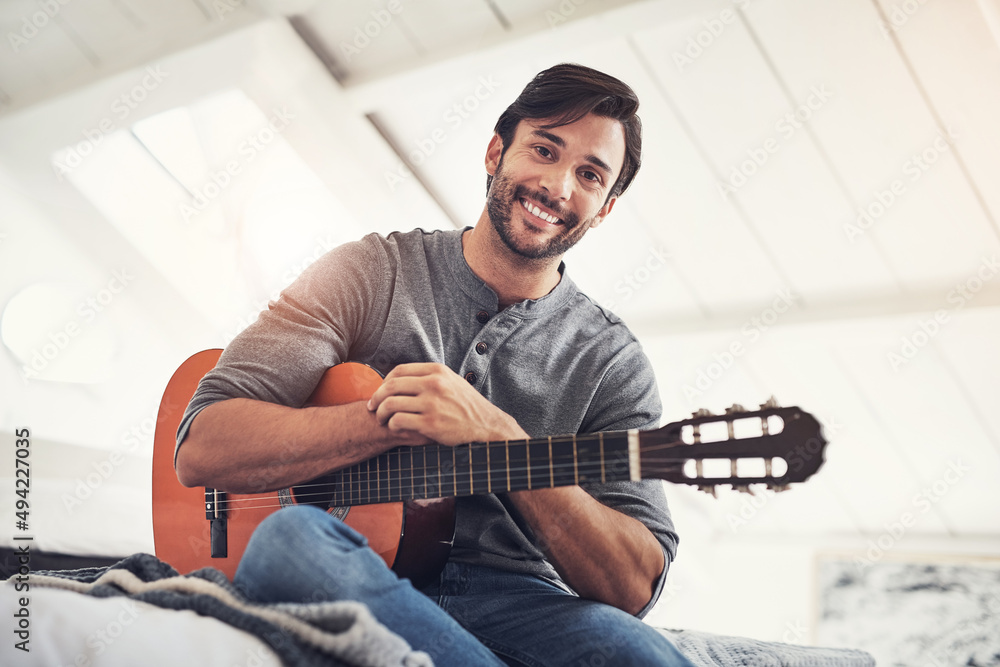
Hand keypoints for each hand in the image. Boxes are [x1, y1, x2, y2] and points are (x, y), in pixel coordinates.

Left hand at [366, 363, 527, 445]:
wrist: (486, 426)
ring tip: (381, 419)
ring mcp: (432, 404)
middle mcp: (434, 384)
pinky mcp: (430, 423)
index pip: (400, 370)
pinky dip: (391, 425)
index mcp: (437, 371)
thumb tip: (405, 378)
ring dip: (380, 413)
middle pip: (391, 386)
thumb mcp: (452, 382)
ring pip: (391, 404)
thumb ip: (431, 377)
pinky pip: (399, 421)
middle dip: (376, 397)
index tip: (381, 391)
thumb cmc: (467, 406)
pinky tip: (395, 428)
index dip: (385, 381)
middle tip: (372, 407)